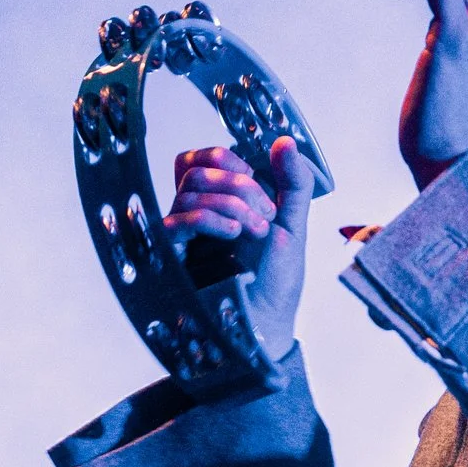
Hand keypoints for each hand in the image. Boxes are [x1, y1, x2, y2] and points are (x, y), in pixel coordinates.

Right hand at [165, 136, 318, 354]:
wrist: (267, 325)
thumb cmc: (275, 282)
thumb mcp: (293, 224)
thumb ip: (294, 183)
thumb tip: (285, 141)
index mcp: (219, 201)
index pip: (202, 158)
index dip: (228, 157)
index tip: (260, 179)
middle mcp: (195, 213)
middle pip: (195, 168)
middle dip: (238, 182)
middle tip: (266, 212)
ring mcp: (182, 235)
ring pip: (190, 191)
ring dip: (233, 203)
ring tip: (259, 231)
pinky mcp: (173, 257)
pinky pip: (177, 221)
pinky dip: (211, 218)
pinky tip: (234, 234)